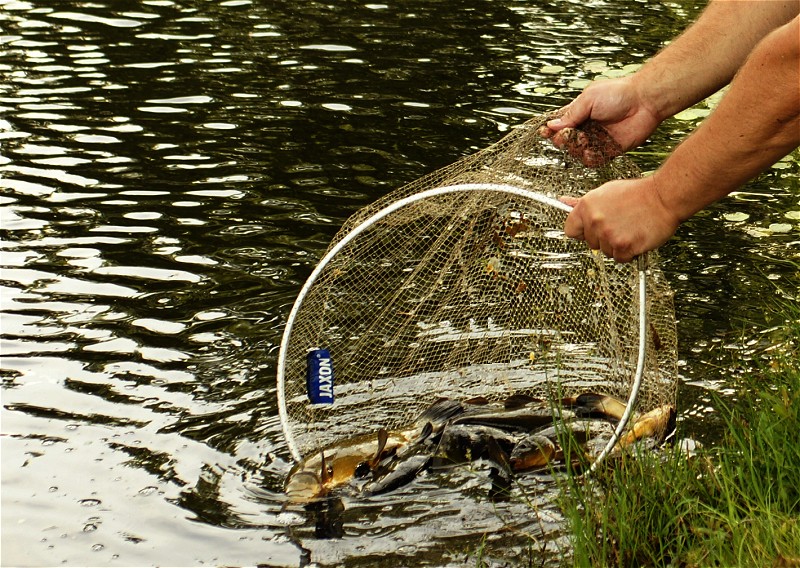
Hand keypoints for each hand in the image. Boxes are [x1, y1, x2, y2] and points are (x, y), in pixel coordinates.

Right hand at [540, 78, 661, 166]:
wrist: (645, 101)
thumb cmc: (618, 94)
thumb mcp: (589, 99)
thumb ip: (571, 114)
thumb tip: (552, 126)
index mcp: (580, 113)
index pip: (560, 125)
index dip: (551, 130)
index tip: (545, 132)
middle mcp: (587, 127)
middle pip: (566, 141)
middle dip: (563, 141)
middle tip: (568, 136)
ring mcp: (598, 139)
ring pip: (577, 152)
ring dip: (576, 149)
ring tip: (584, 141)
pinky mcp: (610, 150)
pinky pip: (594, 160)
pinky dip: (590, 158)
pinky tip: (592, 151)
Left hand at [560, 176, 679, 262]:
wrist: (664, 196)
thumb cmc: (637, 193)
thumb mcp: (606, 192)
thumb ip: (584, 202)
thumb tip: (563, 201)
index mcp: (587, 207)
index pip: (571, 230)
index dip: (582, 231)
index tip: (591, 230)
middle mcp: (595, 221)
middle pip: (590, 243)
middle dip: (603, 238)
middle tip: (620, 224)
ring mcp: (608, 235)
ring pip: (606, 252)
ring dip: (617, 245)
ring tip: (630, 228)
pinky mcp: (624, 247)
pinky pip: (620, 259)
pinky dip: (629, 253)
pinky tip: (636, 237)